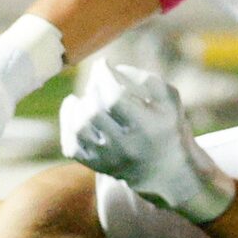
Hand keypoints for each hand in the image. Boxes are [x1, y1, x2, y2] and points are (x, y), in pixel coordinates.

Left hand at [59, 59, 234, 224]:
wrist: (169, 173)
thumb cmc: (168, 126)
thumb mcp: (168, 98)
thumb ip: (143, 78)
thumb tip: (110, 69)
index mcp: (147, 127)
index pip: (114, 98)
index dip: (103, 76)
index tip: (103, 64)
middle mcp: (127, 147)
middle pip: (94, 113)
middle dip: (92, 89)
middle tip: (98, 82)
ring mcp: (110, 160)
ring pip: (79, 129)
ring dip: (78, 106)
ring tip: (87, 96)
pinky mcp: (99, 167)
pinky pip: (72, 146)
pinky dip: (68, 124)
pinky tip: (74, 108)